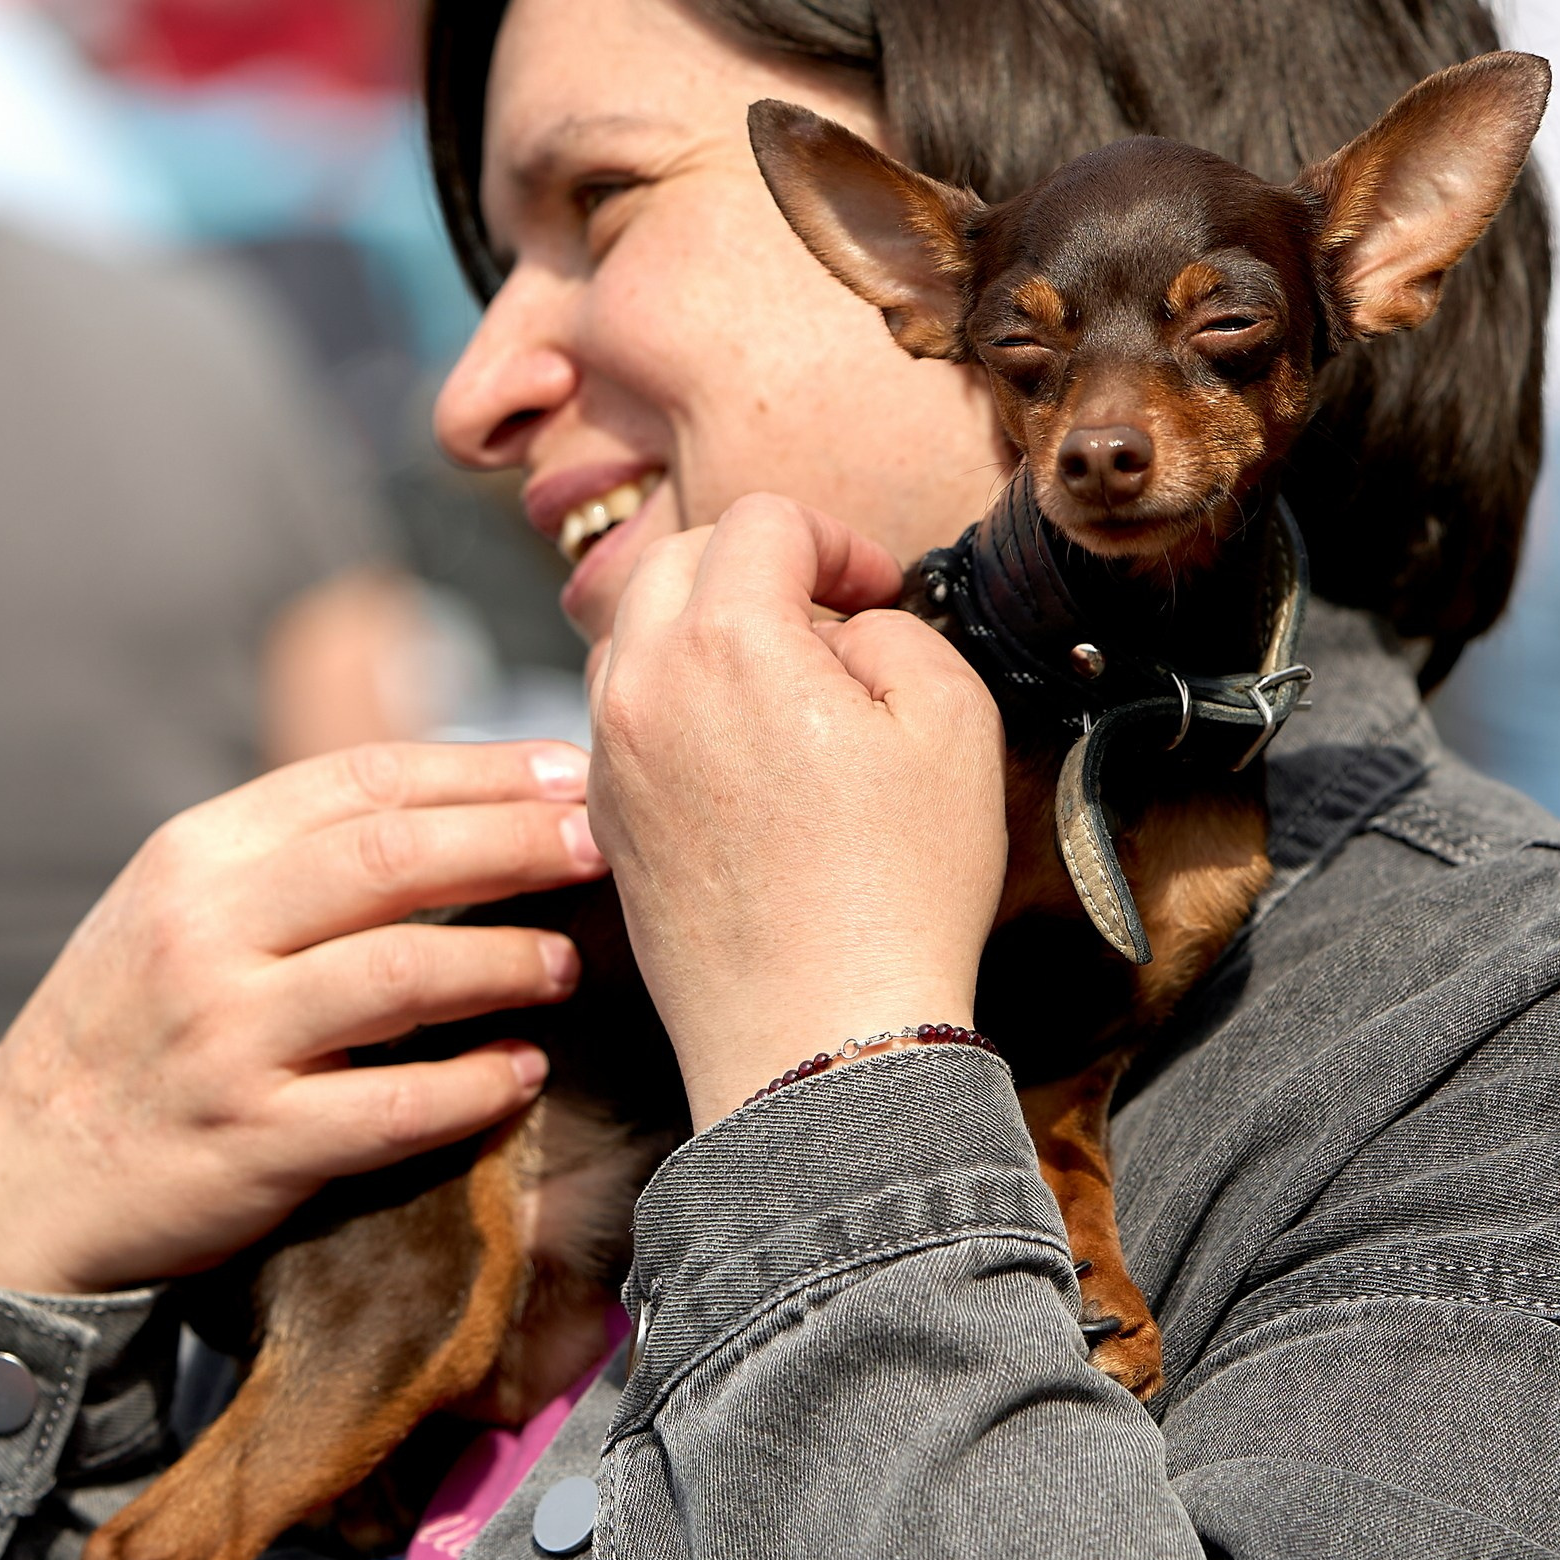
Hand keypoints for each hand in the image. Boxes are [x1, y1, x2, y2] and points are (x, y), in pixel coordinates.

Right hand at [0, 742, 607, 1294]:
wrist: (23, 1175)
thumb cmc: (139, 1023)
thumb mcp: (187, 904)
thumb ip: (303, 852)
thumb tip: (473, 800)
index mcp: (199, 855)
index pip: (364, 782)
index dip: (484, 773)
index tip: (571, 776)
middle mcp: (206, 933)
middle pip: (395, 859)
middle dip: (518, 844)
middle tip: (601, 848)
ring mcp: (227, 1039)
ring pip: (404, 974)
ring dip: (510, 962)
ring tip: (569, 962)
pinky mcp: (253, 1142)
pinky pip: (394, 1105)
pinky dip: (474, 1085)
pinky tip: (524, 1070)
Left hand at [588, 495, 1006, 1129]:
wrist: (819, 1039)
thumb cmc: (898, 886)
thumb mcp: (953, 719)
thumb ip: (895, 630)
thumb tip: (845, 629)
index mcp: (726, 641)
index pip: (762, 520)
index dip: (836, 539)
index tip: (879, 592)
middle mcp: (643, 686)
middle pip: (675, 559)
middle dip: (756, 567)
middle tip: (828, 620)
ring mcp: (610, 759)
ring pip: (636, 636)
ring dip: (705, 630)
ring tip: (785, 689)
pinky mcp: (606, 823)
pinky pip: (625, 717)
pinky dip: (678, 703)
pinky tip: (746, 758)